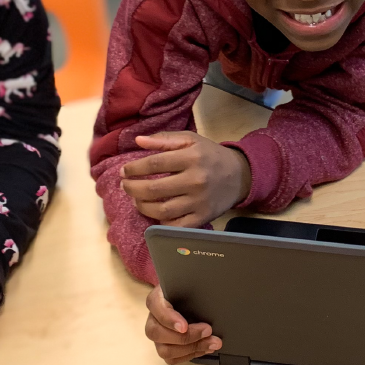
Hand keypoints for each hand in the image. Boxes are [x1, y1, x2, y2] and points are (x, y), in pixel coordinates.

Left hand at [121, 131, 251, 227]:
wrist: (240, 176)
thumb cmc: (210, 156)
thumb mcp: (191, 140)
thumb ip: (164, 139)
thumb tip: (138, 140)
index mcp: (191, 158)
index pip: (154, 164)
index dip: (134, 168)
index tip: (124, 171)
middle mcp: (195, 181)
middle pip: (154, 189)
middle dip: (133, 188)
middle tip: (125, 186)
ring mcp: (199, 202)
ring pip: (162, 210)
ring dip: (142, 206)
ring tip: (136, 199)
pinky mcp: (202, 218)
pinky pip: (176, 225)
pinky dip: (160, 222)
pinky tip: (155, 213)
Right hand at [144, 286, 220, 364]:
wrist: (187, 297)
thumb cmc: (186, 290)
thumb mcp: (188, 284)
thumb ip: (192, 288)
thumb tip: (210, 293)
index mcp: (156, 300)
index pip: (156, 308)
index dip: (169, 320)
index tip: (184, 326)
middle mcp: (152, 319)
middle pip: (157, 333)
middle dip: (185, 337)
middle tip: (207, 331)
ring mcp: (157, 336)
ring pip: (164, 350)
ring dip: (191, 348)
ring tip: (212, 342)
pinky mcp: (164, 348)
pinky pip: (173, 359)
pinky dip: (191, 355)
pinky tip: (205, 348)